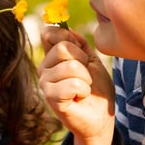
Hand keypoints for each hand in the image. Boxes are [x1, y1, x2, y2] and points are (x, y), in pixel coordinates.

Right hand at [38, 25, 114, 144]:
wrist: (101, 116)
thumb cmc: (96, 89)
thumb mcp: (92, 60)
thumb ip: (79, 44)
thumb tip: (66, 29)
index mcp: (52, 57)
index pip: (48, 33)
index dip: (67, 37)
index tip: (81, 53)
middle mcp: (44, 68)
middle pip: (63, 47)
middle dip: (83, 61)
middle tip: (86, 76)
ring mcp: (45, 83)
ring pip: (70, 67)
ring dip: (86, 79)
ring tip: (84, 89)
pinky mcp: (51, 98)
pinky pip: (71, 84)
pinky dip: (84, 90)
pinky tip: (80, 98)